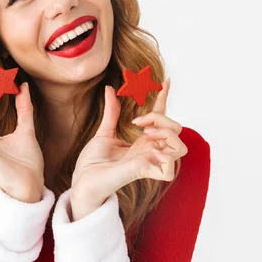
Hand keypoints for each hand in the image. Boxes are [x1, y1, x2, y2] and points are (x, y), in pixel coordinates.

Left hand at [70, 79, 186, 208]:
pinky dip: (166, 158)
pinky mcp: (144, 174)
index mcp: (142, 141)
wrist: (82, 179)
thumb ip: (112, 112)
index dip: (164, 99)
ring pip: (180, 147)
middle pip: (176, 130)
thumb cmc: (93, 162)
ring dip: (167, 134)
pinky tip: (152, 152)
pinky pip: (170, 170)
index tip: (166, 81)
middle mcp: (149, 150)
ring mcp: (149, 162)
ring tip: (146, 133)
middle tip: (139, 122)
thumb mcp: (103, 132)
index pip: (161, 118)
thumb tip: (109, 89)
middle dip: (162, 118)